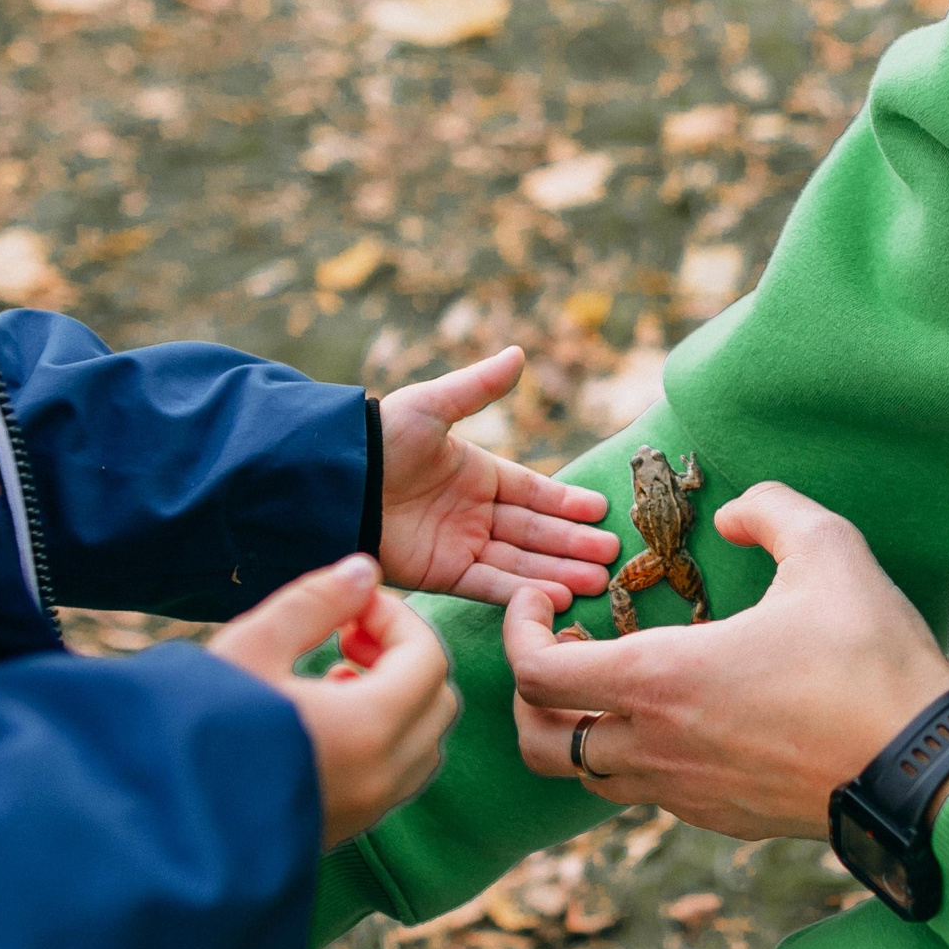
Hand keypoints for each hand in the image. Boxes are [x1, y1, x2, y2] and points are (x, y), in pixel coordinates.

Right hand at [209, 554, 459, 848]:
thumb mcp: (250, 647)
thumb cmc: (194, 728)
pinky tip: (323, 719)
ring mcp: (367, 811)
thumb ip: (314, 601)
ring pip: (423, 742)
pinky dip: (384, 738)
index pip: (428, 658)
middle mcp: (381, 778)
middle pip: (438, 700)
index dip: (395, 618)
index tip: (348, 607)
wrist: (154, 828)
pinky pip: (396, 776)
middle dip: (403, 656)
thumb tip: (365, 571)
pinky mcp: (345, 831)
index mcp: (369, 729)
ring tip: (332, 676)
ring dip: (398, 699)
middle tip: (345, 636)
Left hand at [377, 346, 618, 606]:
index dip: (565, 501)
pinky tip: (557, 595)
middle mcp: (472, 512)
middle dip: (572, 542)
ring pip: (519, 560)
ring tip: (600, 579)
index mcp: (474, 473)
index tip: (601, 509)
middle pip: (533, 529)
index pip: (532, 490)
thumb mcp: (432, 406)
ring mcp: (458, 545)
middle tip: (614, 552)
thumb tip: (518, 353)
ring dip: (558, 570)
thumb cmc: (381, 438)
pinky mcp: (441, 573)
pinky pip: (489, 583)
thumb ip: (477, 388)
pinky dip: (521, 591)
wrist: (334, 481)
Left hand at [505, 482, 948, 840]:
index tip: (546, 599)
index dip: (517, 629)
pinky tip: (678, 715)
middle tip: (568, 644)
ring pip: (586, 776)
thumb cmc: (870, 659)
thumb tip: (735, 511)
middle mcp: (654, 747)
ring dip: (580, 728)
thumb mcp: (829, 550)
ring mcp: (684, 793)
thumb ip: (771, 510)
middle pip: (537, 741)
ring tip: (618, 679)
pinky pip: (645, 794)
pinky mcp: (718, 820)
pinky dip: (633, 756)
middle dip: (529, 691)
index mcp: (659, 681)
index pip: (533, 672)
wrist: (922, 770)